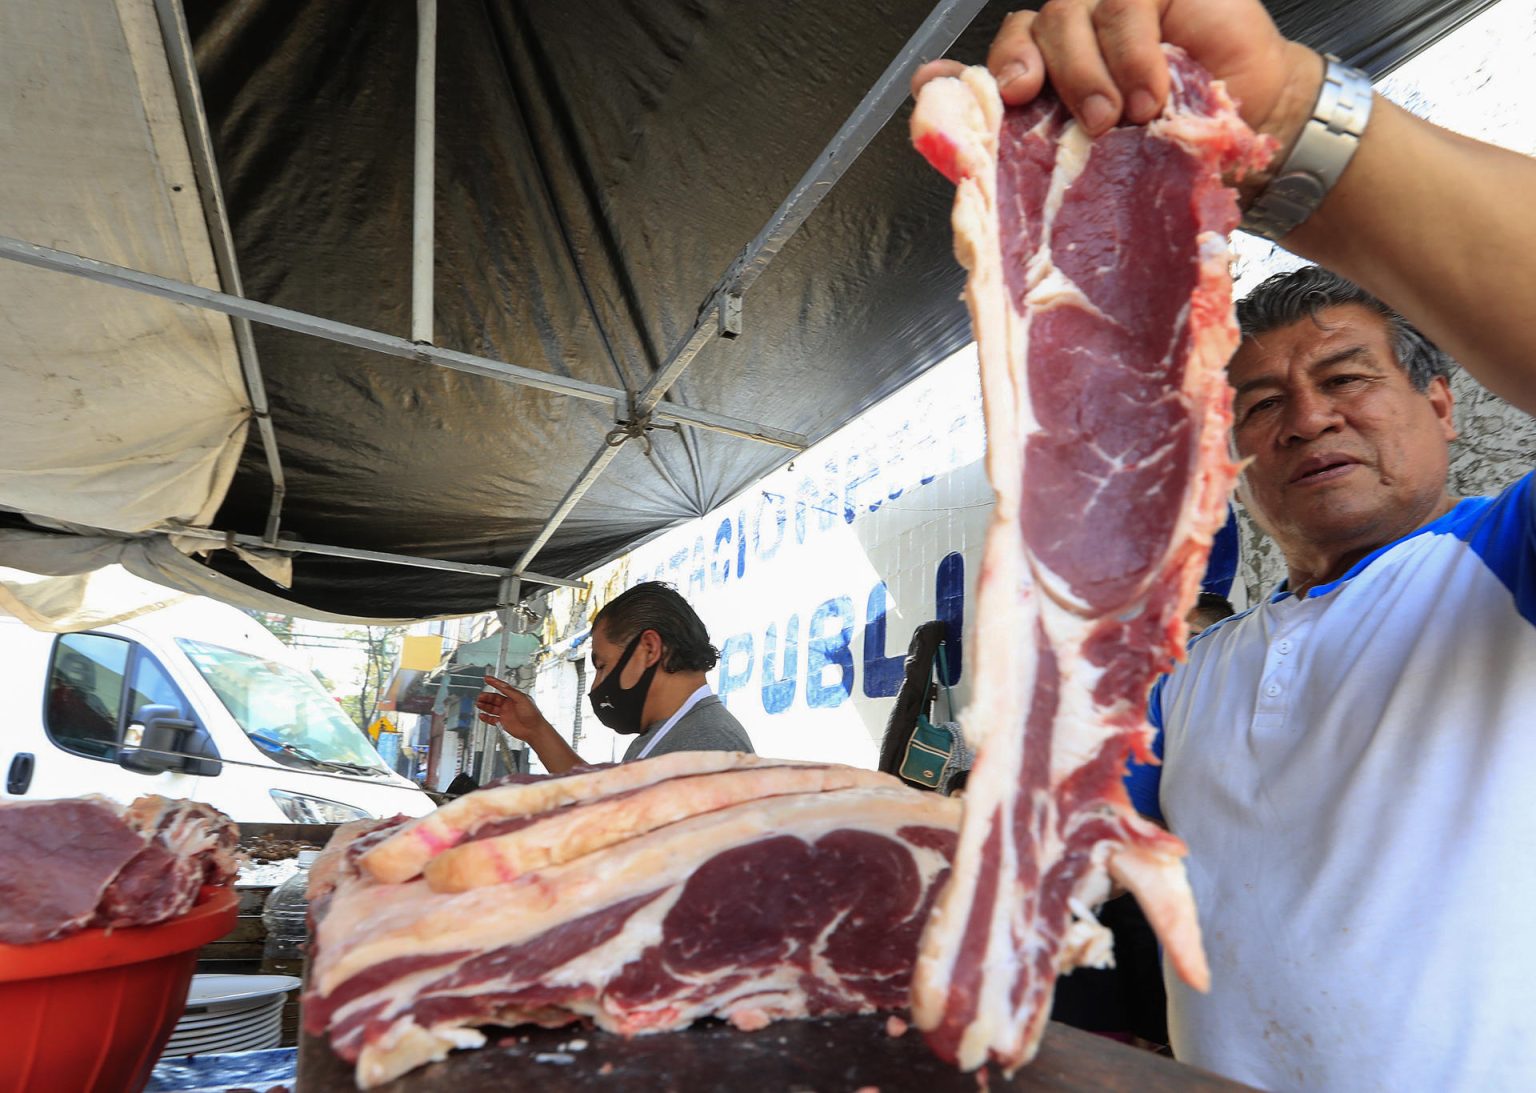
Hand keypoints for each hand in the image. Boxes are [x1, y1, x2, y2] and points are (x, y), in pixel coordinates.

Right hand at [475, 676, 551, 744]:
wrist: (534, 730)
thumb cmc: (532, 714)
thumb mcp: (522, 699)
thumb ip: (511, 692)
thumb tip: (502, 684)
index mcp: (514, 697)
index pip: (502, 687)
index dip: (494, 683)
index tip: (487, 678)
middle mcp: (509, 704)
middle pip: (494, 698)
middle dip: (486, 697)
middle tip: (480, 696)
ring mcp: (505, 713)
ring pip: (491, 708)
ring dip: (485, 705)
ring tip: (478, 703)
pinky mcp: (503, 722)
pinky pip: (492, 719)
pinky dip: (486, 717)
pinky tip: (481, 715)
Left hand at [912, 0, 1318, 150]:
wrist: (1255, 135)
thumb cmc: (1173, 156)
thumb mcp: (1097, 171)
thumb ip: (1029, 157)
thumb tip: (965, 154)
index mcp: (1044, 81)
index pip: (992, 62)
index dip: (973, 76)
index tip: (990, 98)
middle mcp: (1067, 40)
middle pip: (1025, 32)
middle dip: (1043, 75)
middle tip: (1087, 124)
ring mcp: (1106, 10)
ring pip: (1067, 12)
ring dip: (1090, 69)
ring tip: (1125, 116)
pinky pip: (1123, 2)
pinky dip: (1132, 51)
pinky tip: (1153, 91)